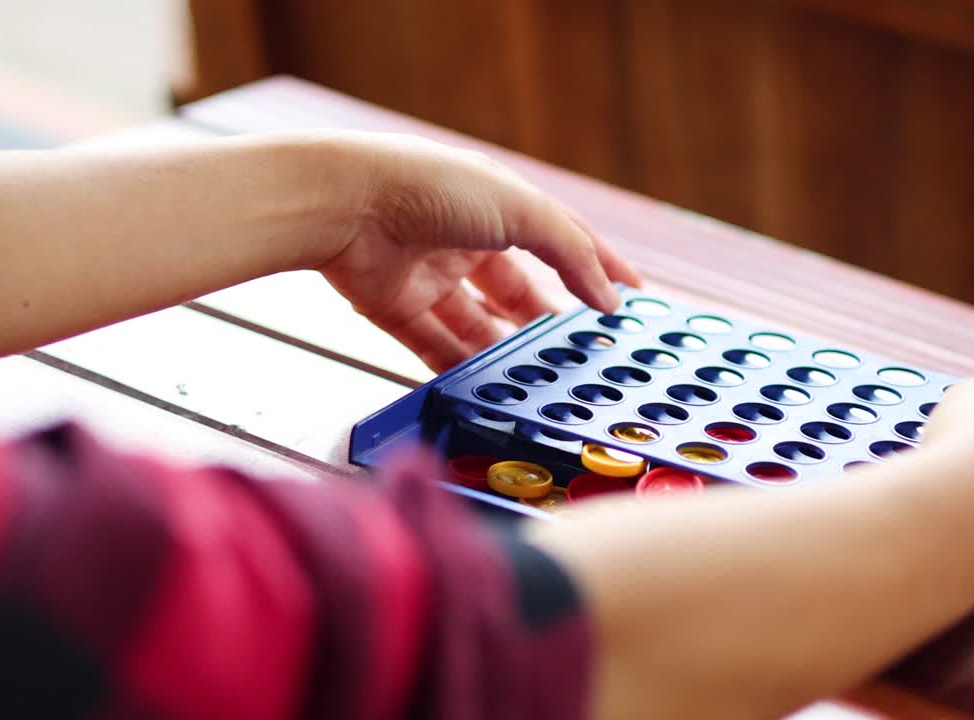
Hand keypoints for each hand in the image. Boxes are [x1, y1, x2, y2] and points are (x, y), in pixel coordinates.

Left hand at [311, 133, 641, 371]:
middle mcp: (465, 240)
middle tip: (584, 354)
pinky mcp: (397, 309)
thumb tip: (609, 294)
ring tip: (543, 381)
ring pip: (480, 326)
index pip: (559, 239)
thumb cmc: (431, 187)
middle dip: (551, 323)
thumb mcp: (521, 209)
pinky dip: (463, 369)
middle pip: (519, 292)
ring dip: (510, 352)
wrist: (344, 204)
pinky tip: (491, 389)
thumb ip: (571, 251)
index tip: (630, 297)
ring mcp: (430, 276)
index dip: (596, 267)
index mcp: (497, 205)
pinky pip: (437, 347)